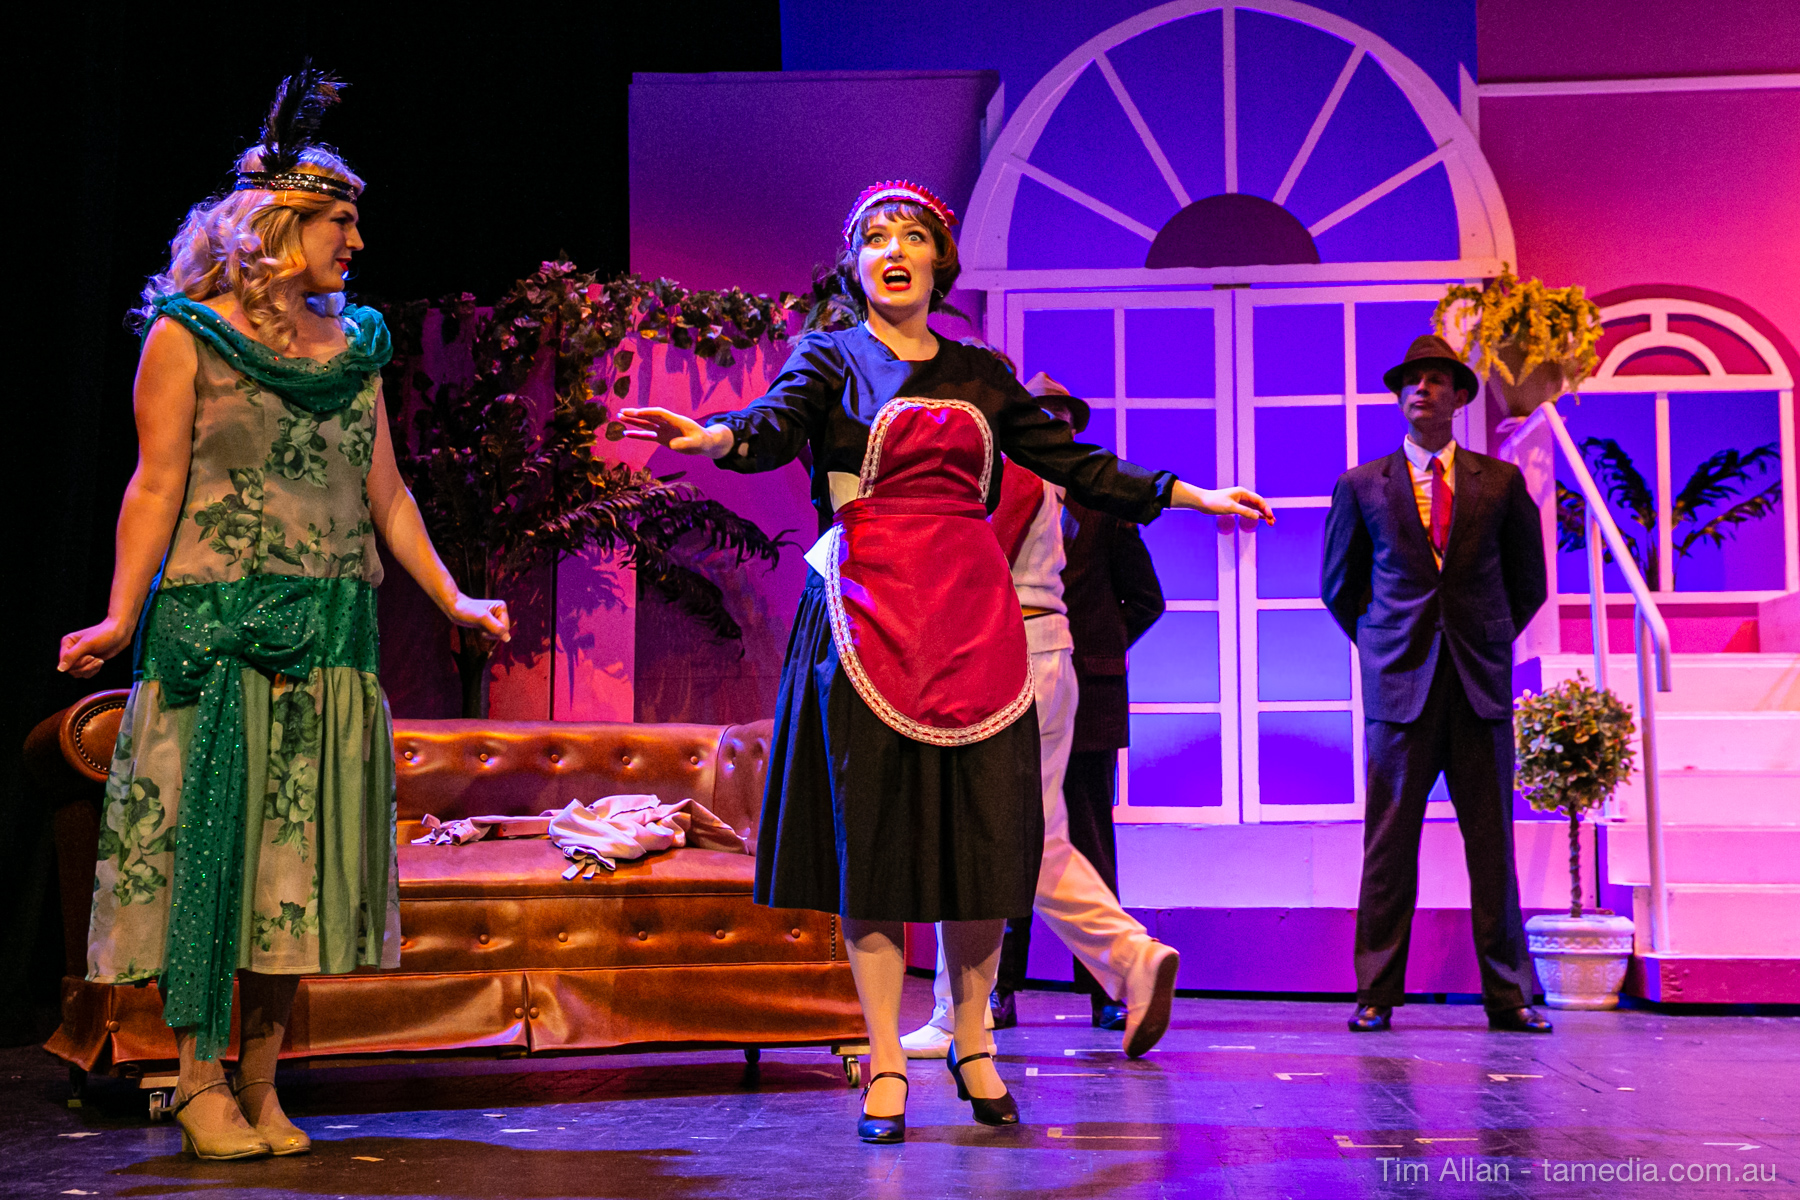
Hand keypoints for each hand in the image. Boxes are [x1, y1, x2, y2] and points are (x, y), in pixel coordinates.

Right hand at [59, 617, 133, 678]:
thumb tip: (60, 669)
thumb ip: (72, 656)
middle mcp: (71, 650)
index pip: (64, 662)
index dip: (77, 663)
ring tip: (99, 660)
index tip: (91, 657)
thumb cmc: (104, 634)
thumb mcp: (87, 644)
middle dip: (85, 666)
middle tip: (95, 658)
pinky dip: (93, 670)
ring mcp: (80, 657)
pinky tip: (100, 662)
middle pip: (71, 669)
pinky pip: (85, 673)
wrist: (120, 633)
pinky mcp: (88, 662)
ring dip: (90, 669)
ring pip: (78, 673)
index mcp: (67, 643)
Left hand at [446, 595, 510, 641]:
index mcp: (502, 607)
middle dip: (492, 633)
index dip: (495, 631)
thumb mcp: (481, 619)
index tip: (483, 625)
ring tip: (479, 626)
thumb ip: (496, 628)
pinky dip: (486, 634)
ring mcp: (496, 618)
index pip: (506, 627)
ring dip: (488, 634)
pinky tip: (480, 628)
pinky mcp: (490, 623)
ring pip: (498, 634)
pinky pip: (493, 634)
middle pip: (503, 631)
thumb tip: (507, 639)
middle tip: (481, 626)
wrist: (455, 608)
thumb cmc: (466, 611)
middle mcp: (501, 612)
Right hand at [615, 407, 731, 457]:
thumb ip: (686, 443)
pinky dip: (637, 435)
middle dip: (636, 414)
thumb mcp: (697, 443)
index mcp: (676, 420)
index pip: (659, 413)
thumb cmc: (702, 441)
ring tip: (619, 418)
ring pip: (646, 424)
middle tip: (622, 412)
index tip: (637, 413)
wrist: (704, 442)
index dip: (648, 413)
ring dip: (633, 422)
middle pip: (649, 416)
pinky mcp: (662, 438)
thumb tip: (674, 444)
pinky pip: (647, 436)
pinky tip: (626, 433)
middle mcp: (667, 423)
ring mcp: (663, 430)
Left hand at [1174, 481, 1274, 522]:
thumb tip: (1257, 517)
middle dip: (1267, 513)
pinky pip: (1248, 510)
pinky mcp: (1235, 506)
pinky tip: (1260, 519)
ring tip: (1270, 522)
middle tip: (1273, 522)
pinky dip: (1255, 515)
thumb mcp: (1230, 508)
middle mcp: (1242, 496)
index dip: (1266, 509)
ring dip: (1262, 515)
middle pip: (1258, 504)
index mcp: (1243, 493)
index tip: (1270, 517)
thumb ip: (1244, 512)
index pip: (1259, 501)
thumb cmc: (1214, 502)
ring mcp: (1239, 501)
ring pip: (1254, 508)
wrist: (1202, 502)